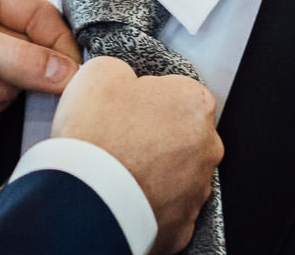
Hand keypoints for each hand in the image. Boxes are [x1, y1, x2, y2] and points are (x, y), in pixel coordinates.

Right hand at [52, 57, 222, 254]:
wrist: (87, 198)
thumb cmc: (98, 136)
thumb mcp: (101, 71)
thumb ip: (123, 70)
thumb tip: (123, 80)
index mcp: (194, 104)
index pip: (177, 92)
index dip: (147, 96)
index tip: (127, 105)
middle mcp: (207, 148)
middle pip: (182, 133)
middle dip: (156, 134)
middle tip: (120, 137)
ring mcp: (197, 189)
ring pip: (177, 172)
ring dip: (155, 169)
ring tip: (119, 168)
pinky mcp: (182, 224)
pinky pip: (167, 206)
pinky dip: (149, 201)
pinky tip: (124, 194)